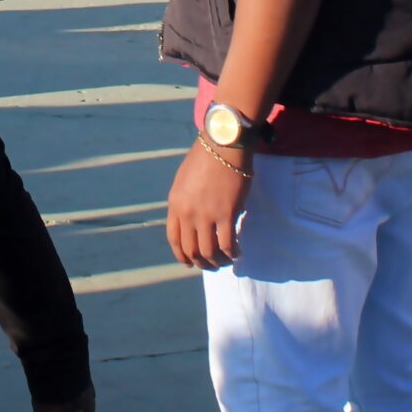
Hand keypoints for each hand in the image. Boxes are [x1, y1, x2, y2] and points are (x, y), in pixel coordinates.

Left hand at [166, 138, 250, 269]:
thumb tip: (191, 220)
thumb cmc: (206, 157)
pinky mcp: (226, 214)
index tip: (189, 262)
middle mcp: (188, 213)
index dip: (182, 255)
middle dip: (201, 262)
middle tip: (211, 265)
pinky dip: (232, 253)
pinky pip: (227, 244)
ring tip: (225, 261)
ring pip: (209, 251)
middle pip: (191, 249)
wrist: (223, 145)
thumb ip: (184, 201)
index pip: (174, 239)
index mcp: (175, 204)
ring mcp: (206, 215)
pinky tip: (238, 253)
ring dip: (217, 261)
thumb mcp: (184, 180)